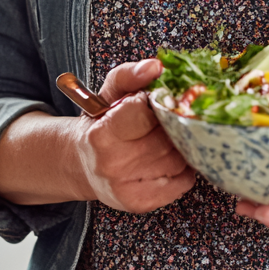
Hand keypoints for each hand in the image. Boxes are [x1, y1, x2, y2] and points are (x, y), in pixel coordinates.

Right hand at [70, 58, 195, 212]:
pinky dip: (184, 167)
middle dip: (171, 123)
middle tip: (164, 118)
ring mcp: (126, 187)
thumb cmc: (102, 122)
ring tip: (166, 137)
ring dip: (180, 144)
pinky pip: (183, 181)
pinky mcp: (141, 203)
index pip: (145, 113)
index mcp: (102, 134)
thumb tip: (155, 66)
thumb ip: (130, 74)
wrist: (84, 163)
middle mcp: (112, 164)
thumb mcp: (110, 92)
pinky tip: (170, 157)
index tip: (152, 102)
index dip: (155, 104)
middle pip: (166, 137)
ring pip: (178, 159)